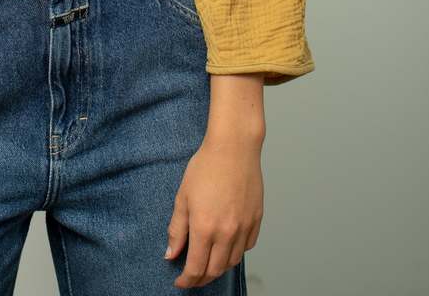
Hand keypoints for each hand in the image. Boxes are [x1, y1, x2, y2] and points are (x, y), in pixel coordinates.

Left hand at [164, 133, 263, 288]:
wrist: (234, 147)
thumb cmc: (206, 166)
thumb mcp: (182, 196)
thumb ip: (176, 229)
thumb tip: (171, 254)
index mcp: (205, 227)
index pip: (195, 268)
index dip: (186, 280)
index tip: (180, 281)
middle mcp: (227, 233)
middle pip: (215, 270)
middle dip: (201, 278)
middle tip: (192, 277)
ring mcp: (244, 227)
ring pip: (232, 262)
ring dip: (219, 267)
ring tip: (208, 262)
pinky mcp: (256, 220)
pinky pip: (247, 247)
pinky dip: (236, 252)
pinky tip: (227, 246)